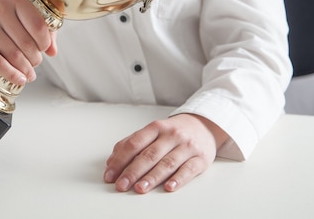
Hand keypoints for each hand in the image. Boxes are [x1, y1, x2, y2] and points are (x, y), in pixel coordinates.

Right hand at [0, 0, 56, 85]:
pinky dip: (11, 74)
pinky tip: (18, 78)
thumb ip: (36, 25)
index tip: (44, 49)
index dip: (45, 43)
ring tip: (28, 73)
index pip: (39, 25)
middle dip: (35, 59)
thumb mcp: (12, 8)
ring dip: (25, 69)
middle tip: (35, 64)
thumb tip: (53, 50)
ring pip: (14, 55)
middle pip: (27, 43)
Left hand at [104, 113, 227, 192]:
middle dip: (133, 172)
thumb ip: (131, 144)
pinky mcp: (201, 158)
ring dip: (152, 177)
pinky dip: (178, 179)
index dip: (120, 160)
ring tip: (140, 188)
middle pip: (149, 155)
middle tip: (121, 185)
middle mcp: (171, 135)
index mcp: (156, 127)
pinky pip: (189, 170)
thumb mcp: (152, 132)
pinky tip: (169, 187)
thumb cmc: (172, 132)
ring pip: (167, 163)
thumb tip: (111, 161)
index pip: (134, 144)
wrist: (203, 126)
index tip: (110, 175)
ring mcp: (187, 146)